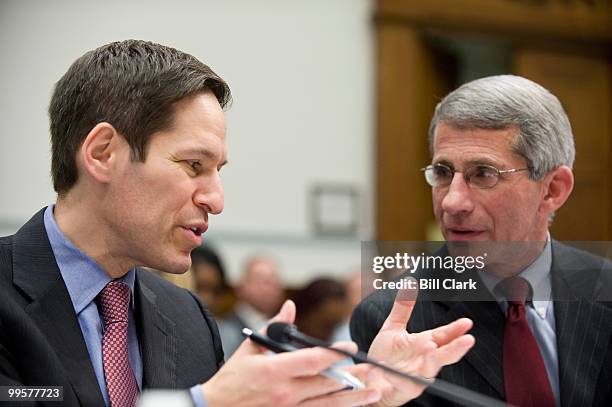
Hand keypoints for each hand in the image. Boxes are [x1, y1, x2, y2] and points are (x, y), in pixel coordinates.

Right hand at [201, 300, 381, 405]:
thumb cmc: (233, 377)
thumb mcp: (251, 348)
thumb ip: (274, 326)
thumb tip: (290, 306)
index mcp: (275, 370)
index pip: (312, 360)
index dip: (335, 353)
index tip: (352, 346)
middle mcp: (285, 392)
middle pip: (327, 383)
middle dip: (353, 375)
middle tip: (374, 368)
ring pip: (328, 403)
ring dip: (354, 398)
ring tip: (375, 392)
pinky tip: (352, 406)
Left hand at [367, 287, 474, 405]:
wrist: (370, 381)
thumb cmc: (385, 356)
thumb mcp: (392, 329)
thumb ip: (402, 309)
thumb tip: (409, 284)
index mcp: (423, 345)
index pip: (442, 336)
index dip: (455, 330)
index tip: (467, 322)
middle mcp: (423, 362)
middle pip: (443, 355)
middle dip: (456, 348)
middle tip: (468, 340)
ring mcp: (415, 378)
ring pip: (427, 371)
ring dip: (430, 360)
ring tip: (430, 347)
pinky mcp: (402, 391)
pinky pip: (402, 385)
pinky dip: (399, 378)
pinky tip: (391, 372)